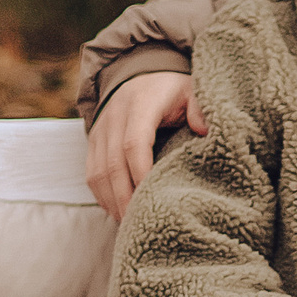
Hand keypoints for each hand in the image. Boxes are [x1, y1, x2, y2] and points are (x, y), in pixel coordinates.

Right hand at [86, 69, 206, 221]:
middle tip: (140, 223)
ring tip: (129, 224)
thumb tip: (204, 131)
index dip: (142, 172)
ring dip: (113, 201)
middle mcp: (114, 117)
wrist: (137, 72)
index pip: (134, 143)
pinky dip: (103, 196)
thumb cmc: (170, 89)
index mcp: (140, 104)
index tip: (154, 197)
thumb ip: (199, 107)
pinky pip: (92, 173)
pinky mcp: (93, 141)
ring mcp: (100, 130)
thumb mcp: (190, 89)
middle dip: (125, 197)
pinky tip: (117, 212)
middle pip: (113, 164)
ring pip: (98, 173)